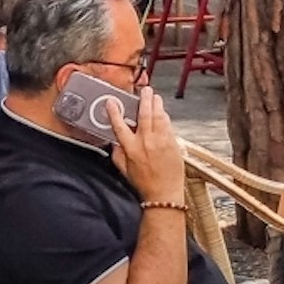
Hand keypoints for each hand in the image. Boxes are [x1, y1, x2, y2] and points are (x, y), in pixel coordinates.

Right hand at [105, 78, 185, 205]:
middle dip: (143, 100)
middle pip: (143, 115)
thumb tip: (113, 143)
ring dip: (156, 104)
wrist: (164, 193)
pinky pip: (167, 124)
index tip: (111, 101)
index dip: (114, 112)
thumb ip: (117, 155)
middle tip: (144, 90)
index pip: (119, 126)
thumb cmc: (144, 183)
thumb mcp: (124, 170)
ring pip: (157, 116)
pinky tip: (163, 112)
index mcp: (130, 149)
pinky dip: (164, 116)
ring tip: (154, 96)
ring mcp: (160, 141)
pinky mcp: (172, 142)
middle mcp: (145, 142)